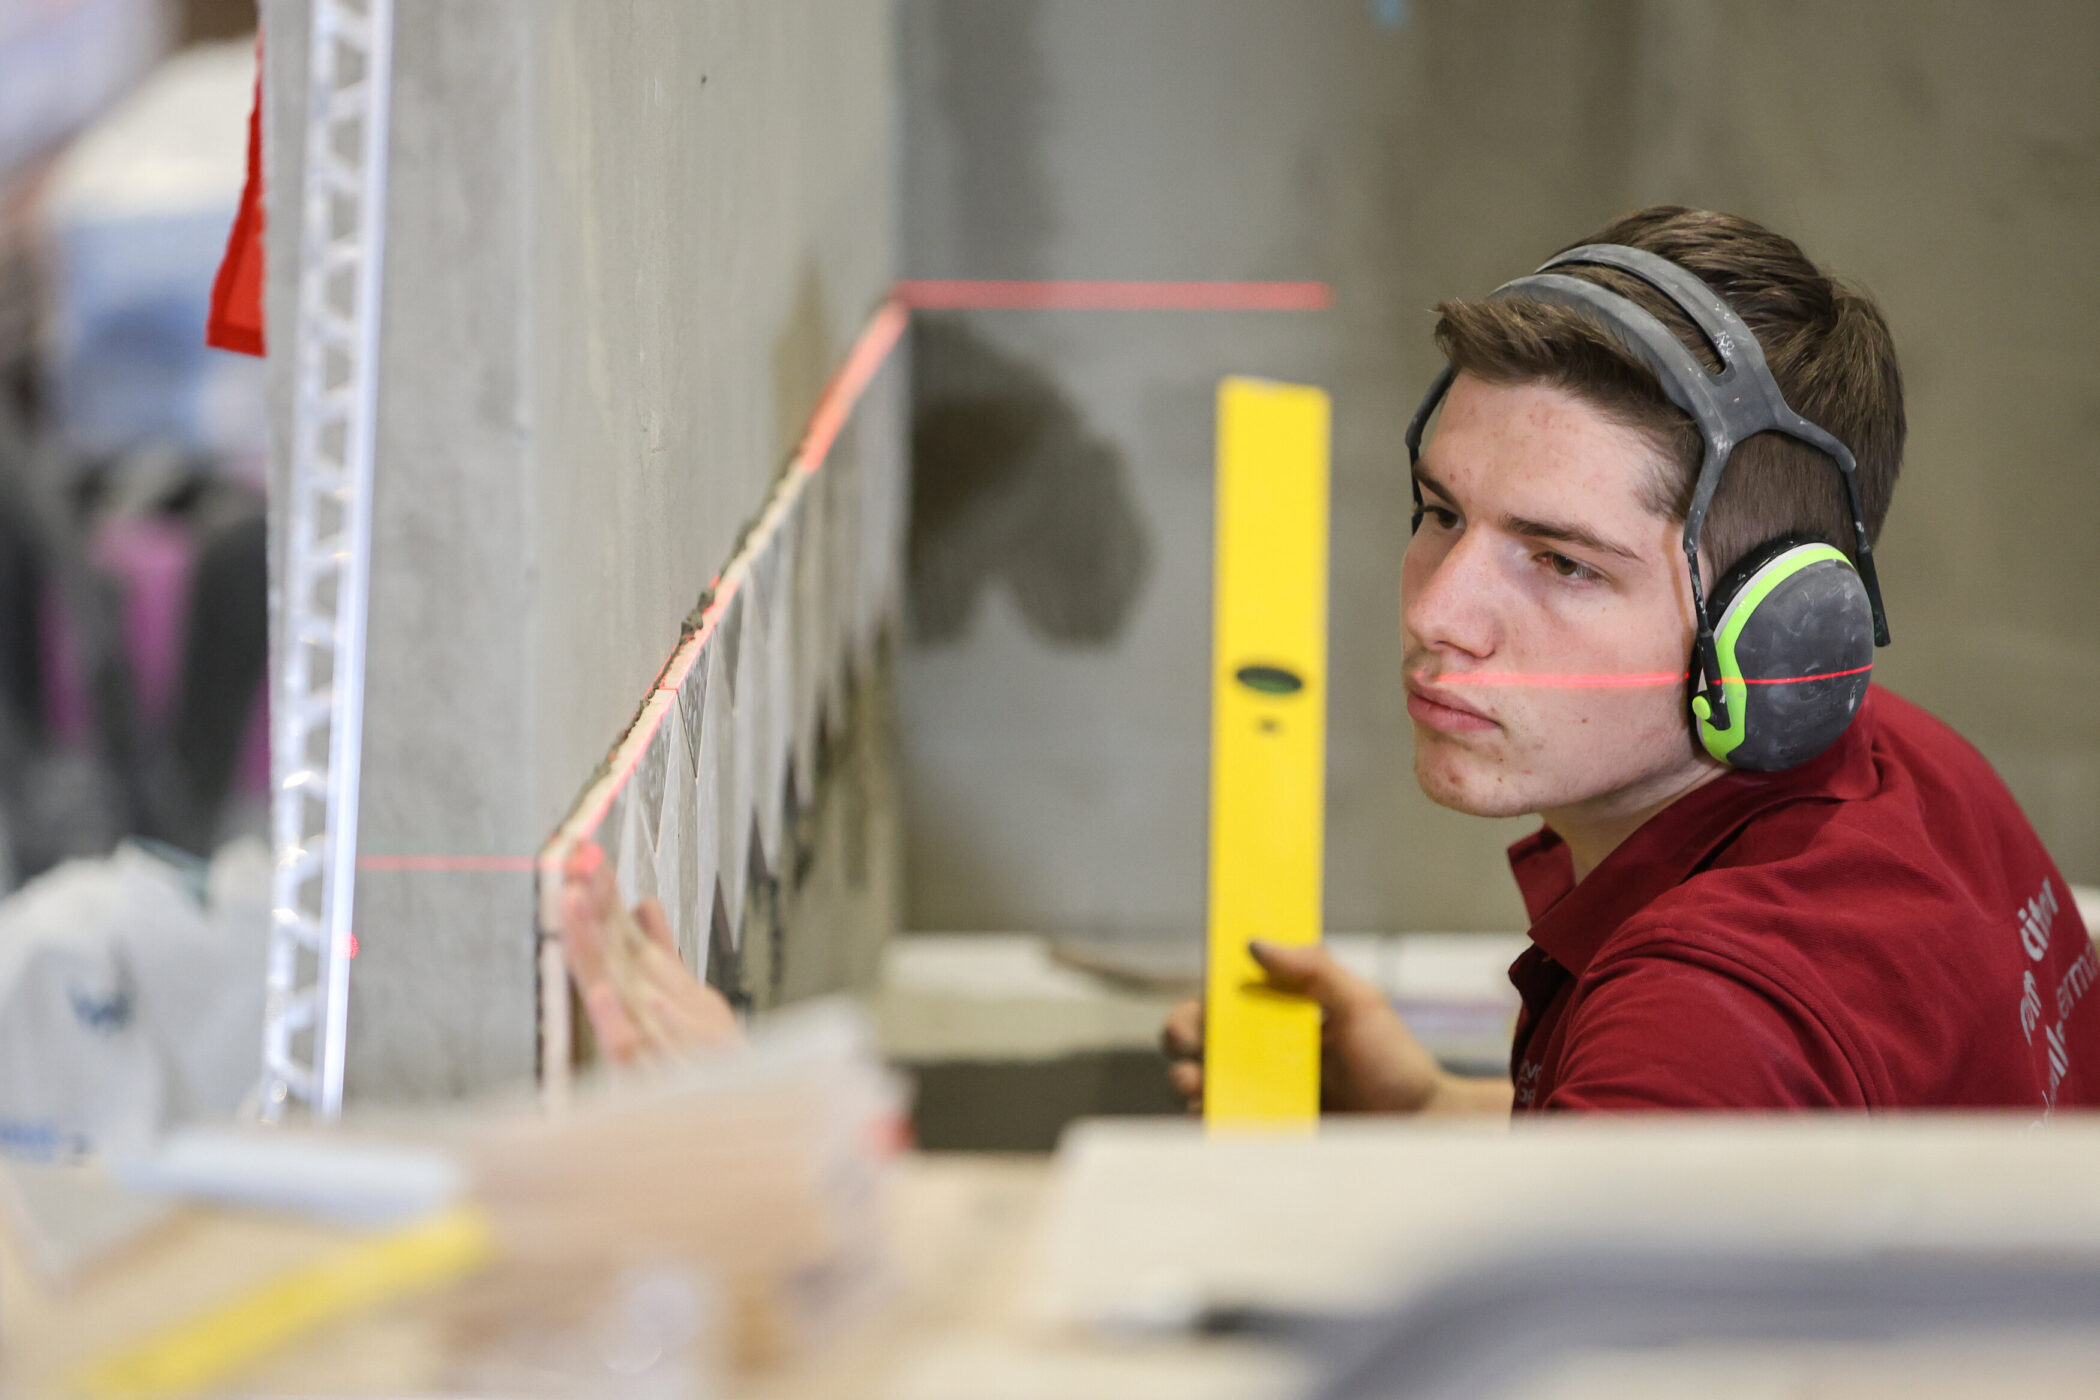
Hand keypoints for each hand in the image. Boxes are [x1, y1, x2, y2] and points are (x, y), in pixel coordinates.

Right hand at [559, 841, 739, 1064]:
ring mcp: (644, 1042)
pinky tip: (598, 992)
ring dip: (590, 945)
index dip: (601, 896)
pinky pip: (627, 1049)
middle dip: (588, 906)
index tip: (583, 853)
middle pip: (608, 951)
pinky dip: (612, 1022)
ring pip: (610, 986)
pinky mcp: (650, 1078)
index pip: (617, 934)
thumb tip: (646, 905)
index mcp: (645, 990)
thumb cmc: (703, 1067)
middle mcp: (638, 1013)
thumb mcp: (691, 999)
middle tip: (571, 860)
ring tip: (573, 899)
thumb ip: (665, 952)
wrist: (733, 1117)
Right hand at [1161, 941, 1500, 1114]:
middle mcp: (1263, 1055)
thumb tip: (1254, 944)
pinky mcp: (1268, 1134)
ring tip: (1195, 1080)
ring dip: (1185, 1078)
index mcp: (1279, 1017)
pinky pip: (1223, 1126)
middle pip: (1199, 1039)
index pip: (1224, 999)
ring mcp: (1263, 1096)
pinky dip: (1207, 1120)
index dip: (1201, 995)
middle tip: (1185, 1039)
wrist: (1423, 1127)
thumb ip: (1314, 968)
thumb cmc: (1396, 1064)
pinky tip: (1212, 1113)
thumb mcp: (1361, 1004)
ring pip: (1200, 1084)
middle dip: (1179, 1033)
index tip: (1201, 994)